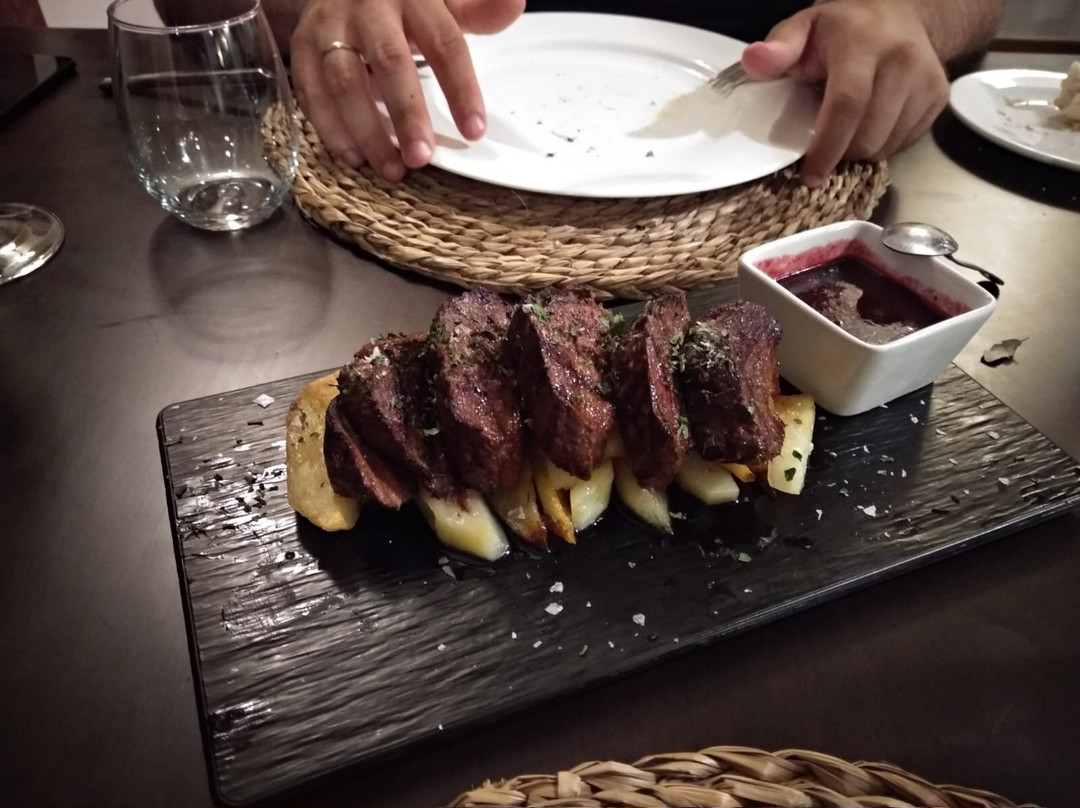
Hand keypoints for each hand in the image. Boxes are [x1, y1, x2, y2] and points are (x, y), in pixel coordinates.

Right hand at [290, 0, 523, 180]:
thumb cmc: (401, 3)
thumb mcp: (444, 0)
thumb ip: (477, 10)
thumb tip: (514, 4)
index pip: (445, 43)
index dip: (461, 89)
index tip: (474, 131)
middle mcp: (369, 6)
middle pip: (391, 62)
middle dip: (408, 114)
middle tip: (422, 158)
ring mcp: (330, 25)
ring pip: (346, 80)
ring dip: (368, 130)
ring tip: (392, 168)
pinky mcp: (302, 45)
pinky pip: (311, 89)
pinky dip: (330, 127)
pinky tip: (353, 156)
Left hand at [741, 0, 948, 186]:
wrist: (899, 14)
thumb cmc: (841, 29)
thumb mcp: (804, 28)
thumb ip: (779, 47)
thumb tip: (754, 61)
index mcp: (864, 43)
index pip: (847, 104)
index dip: (827, 146)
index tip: (810, 174)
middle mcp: (902, 60)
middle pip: (868, 134)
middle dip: (840, 154)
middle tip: (822, 150)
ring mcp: (926, 79)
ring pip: (887, 145)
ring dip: (859, 152)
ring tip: (845, 132)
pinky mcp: (938, 96)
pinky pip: (904, 142)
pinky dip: (881, 146)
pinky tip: (869, 125)